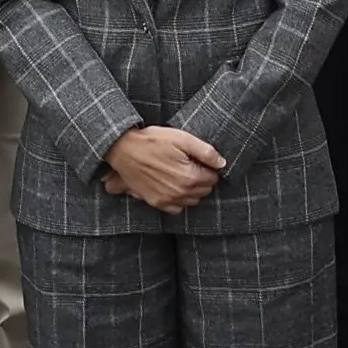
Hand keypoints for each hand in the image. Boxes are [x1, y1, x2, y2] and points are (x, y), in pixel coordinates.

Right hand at [102, 124, 226, 215]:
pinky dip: (180, 200)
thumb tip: (222, 163)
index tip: (199, 159)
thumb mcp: (183, 139)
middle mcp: (181, 193)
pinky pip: (177, 208)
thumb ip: (206, 152)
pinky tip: (174, 186)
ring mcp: (168, 200)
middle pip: (205, 191)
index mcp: (190, 177)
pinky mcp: (157, 203)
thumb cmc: (153, 141)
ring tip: (182, 173)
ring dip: (193, 190)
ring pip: (193, 201)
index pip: (213, 178)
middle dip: (202, 178)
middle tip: (191, 164)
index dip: (209, 167)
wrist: (124, 149)